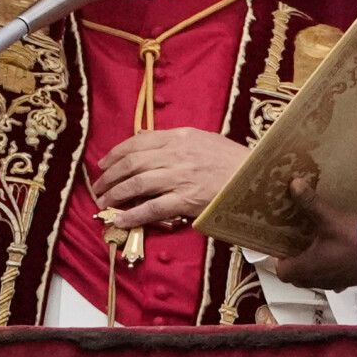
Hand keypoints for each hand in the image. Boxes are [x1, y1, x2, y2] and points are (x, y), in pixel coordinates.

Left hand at [88, 128, 246, 229]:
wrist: (258, 177)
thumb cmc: (233, 160)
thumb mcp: (204, 138)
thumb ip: (175, 139)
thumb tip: (145, 138)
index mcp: (181, 137)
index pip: (138, 142)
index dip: (115, 154)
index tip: (103, 164)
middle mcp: (178, 155)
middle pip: (132, 164)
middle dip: (109, 176)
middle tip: (98, 186)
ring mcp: (182, 178)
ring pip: (138, 184)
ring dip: (115, 194)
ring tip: (104, 202)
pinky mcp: (188, 200)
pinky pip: (153, 208)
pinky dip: (134, 214)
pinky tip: (121, 219)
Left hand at [270, 176, 356, 289]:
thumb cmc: (355, 243)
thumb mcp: (330, 219)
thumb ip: (310, 203)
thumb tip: (294, 185)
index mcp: (307, 267)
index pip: (282, 272)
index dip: (279, 260)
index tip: (281, 245)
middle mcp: (318, 279)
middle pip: (296, 277)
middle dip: (293, 262)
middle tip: (295, 243)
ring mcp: (333, 283)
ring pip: (313, 278)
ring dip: (311, 265)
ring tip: (314, 245)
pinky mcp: (347, 281)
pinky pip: (332, 277)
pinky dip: (329, 268)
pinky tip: (336, 254)